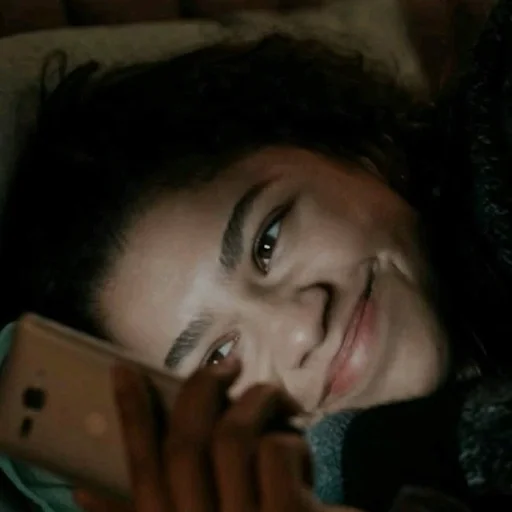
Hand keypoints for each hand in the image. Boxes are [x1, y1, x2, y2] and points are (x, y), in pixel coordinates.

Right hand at [73, 361, 360, 511]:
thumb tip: (81, 492)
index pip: (141, 466)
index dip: (129, 413)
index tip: (123, 370)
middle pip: (184, 443)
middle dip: (202, 389)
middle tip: (226, 366)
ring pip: (232, 437)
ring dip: (256, 401)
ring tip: (274, 396)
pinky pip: (276, 453)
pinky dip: (290, 436)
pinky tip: (300, 442)